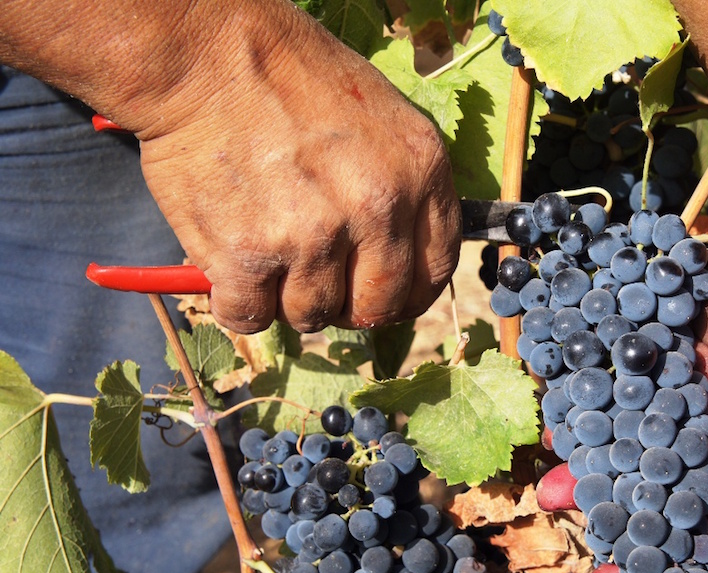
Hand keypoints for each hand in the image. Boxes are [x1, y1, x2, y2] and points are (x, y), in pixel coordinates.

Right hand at [134, 9, 460, 332]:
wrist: (208, 55)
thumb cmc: (293, 77)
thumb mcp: (384, 117)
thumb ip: (405, 188)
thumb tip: (401, 254)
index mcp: (420, 173)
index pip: (434, 270)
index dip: (408, 295)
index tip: (386, 297)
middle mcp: (376, 209)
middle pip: (376, 306)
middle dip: (349, 304)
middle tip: (320, 282)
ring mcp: (313, 236)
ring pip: (313, 315)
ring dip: (290, 299)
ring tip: (271, 255)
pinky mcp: (249, 256)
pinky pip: (251, 317)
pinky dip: (239, 304)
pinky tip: (233, 271)